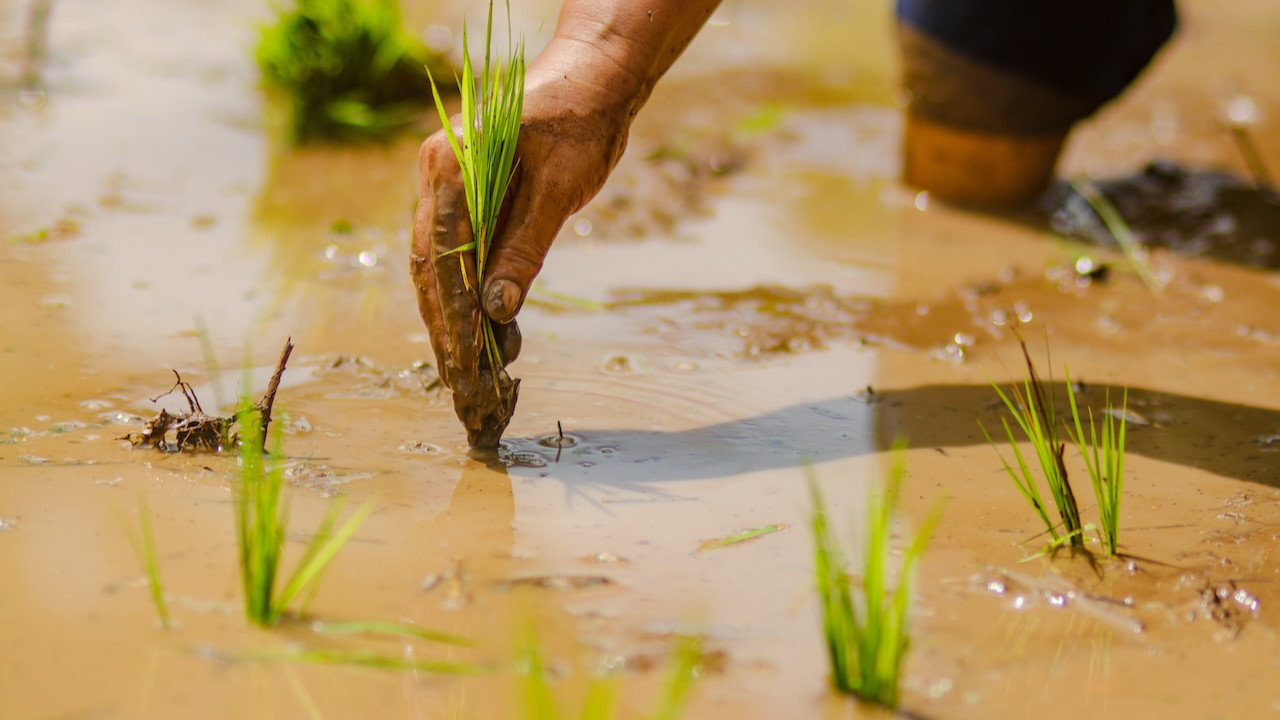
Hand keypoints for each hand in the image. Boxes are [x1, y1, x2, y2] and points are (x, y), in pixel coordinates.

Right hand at [410, 71, 632, 441]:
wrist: (593, 77)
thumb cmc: (582, 121)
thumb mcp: (561, 188)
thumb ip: (525, 247)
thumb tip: (498, 311)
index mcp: (449, 166)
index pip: (444, 259)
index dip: (455, 319)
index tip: (467, 368)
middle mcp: (435, 176)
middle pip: (431, 270)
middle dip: (447, 332)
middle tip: (464, 389)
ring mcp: (443, 186)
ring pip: (438, 268)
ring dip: (454, 321)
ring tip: (473, 375)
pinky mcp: (463, 198)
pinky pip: (457, 255)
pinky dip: (469, 297)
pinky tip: (487, 335)